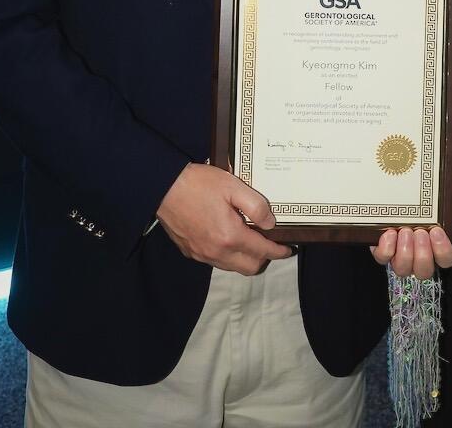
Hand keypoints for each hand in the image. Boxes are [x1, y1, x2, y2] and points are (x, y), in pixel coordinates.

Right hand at [156, 162, 291, 274]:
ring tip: (250, 240)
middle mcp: (217, 253)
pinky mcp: (190, 252)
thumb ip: (256, 206)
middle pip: (249, 268)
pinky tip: (227, 238)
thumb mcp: (233, 186)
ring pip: (232, 267)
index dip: (278, 251)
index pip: (262, 251)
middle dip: (264, 258)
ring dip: (245, 258)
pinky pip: (216, 262)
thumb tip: (270, 224)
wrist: (163, 187)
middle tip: (270, 244)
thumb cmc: (199, 184)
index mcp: (230, 237)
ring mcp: (201, 255)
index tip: (289, 249)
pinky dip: (227, 255)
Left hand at [370, 174, 451, 277]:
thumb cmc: (424, 194)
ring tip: (405, 231)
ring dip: (405, 254)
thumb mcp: (443, 188)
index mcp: (437, 243)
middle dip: (423, 255)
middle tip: (420, 233)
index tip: (437, 231)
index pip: (446, 259)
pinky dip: (386, 250)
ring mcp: (399, 253)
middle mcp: (419, 253)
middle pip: (424, 272)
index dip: (443, 251)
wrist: (392, 187)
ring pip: (404, 270)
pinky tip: (389, 233)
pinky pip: (383, 258)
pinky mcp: (382, 248)